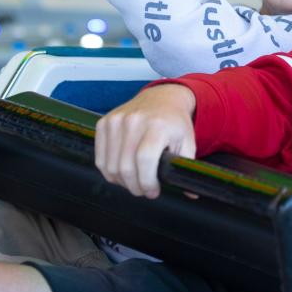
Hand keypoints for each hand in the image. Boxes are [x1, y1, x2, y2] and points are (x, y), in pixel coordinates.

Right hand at [95, 84, 196, 198]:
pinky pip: (100, 159)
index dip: (147, 182)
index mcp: (158, 125)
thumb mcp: (188, 142)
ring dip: (122, 181)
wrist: (161, 98)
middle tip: (144, 190)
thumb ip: (187, 168)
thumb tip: (191, 193)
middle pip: (125, 167)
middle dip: (135, 186)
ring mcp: (116, 121)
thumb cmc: (174, 123)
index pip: (145, 160)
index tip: (153, 191)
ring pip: (110, 166)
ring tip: (135, 181)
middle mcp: (134, 120)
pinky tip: (123, 171)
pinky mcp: (104, 123)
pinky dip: (109, 171)